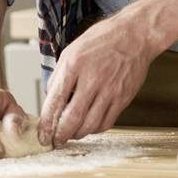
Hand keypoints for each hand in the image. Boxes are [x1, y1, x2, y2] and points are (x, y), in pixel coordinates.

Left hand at [38, 13, 154, 147]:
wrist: (134, 36)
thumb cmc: (101, 40)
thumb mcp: (72, 49)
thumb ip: (60, 74)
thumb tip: (51, 97)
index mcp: (74, 65)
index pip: (56, 100)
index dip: (47, 121)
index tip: (43, 133)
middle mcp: (91, 80)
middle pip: (72, 118)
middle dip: (61, 135)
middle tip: (55, 141)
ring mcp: (109, 91)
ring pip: (90, 125)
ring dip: (78, 135)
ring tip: (70, 135)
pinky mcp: (123, 99)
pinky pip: (107, 122)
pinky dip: (95, 129)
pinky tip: (89, 127)